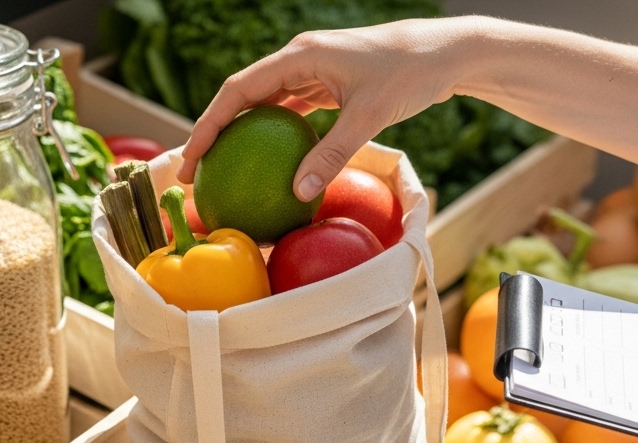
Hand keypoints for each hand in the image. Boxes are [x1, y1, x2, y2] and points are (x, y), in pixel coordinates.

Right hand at [179, 18, 477, 200]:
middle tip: (197, 174)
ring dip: (243, 136)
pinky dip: (277, 137)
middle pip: (243, 97)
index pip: (239, 91)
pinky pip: (291, 113)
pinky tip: (270, 168)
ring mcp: (312, 71)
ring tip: (224, 173)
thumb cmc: (409, 75)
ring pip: (265, 105)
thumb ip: (332, 154)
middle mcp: (299, 59)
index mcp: (299, 56)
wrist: (444, 53)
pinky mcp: (328, 85)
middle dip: (215, 133)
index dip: (209, 125)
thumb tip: (298, 194)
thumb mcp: (369, 117)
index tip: (192, 158)